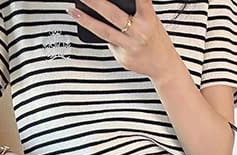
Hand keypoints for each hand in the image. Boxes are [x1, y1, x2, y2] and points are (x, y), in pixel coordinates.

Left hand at [68, 0, 182, 84]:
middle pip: (113, 15)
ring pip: (104, 32)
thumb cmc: (154, 39)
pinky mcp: (123, 57)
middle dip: (95, 3)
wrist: (163, 66)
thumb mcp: (151, 20)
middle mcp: (138, 32)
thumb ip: (136, 11)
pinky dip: (100, 34)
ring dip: (86, 20)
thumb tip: (108, 6)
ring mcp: (129, 46)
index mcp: (148, 19)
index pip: (141, 0)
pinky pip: (108, 43)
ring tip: (73, 11)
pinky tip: (93, 27)